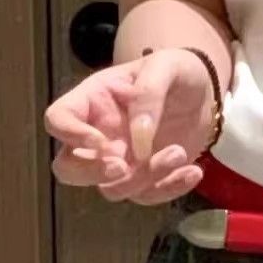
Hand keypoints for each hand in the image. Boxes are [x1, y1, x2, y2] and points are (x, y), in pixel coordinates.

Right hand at [44, 48, 216, 204]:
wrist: (204, 94)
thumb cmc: (177, 72)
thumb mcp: (166, 66)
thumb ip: (149, 93)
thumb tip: (139, 134)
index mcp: (93, 101)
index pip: (58, 119)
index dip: (69, 134)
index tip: (101, 142)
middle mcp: (98, 134)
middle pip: (68, 168)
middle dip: (91, 173)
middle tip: (124, 166)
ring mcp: (120, 160)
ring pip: (110, 188)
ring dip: (144, 178)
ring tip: (179, 152)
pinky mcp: (145, 178)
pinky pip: (146, 196)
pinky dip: (169, 190)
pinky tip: (193, 172)